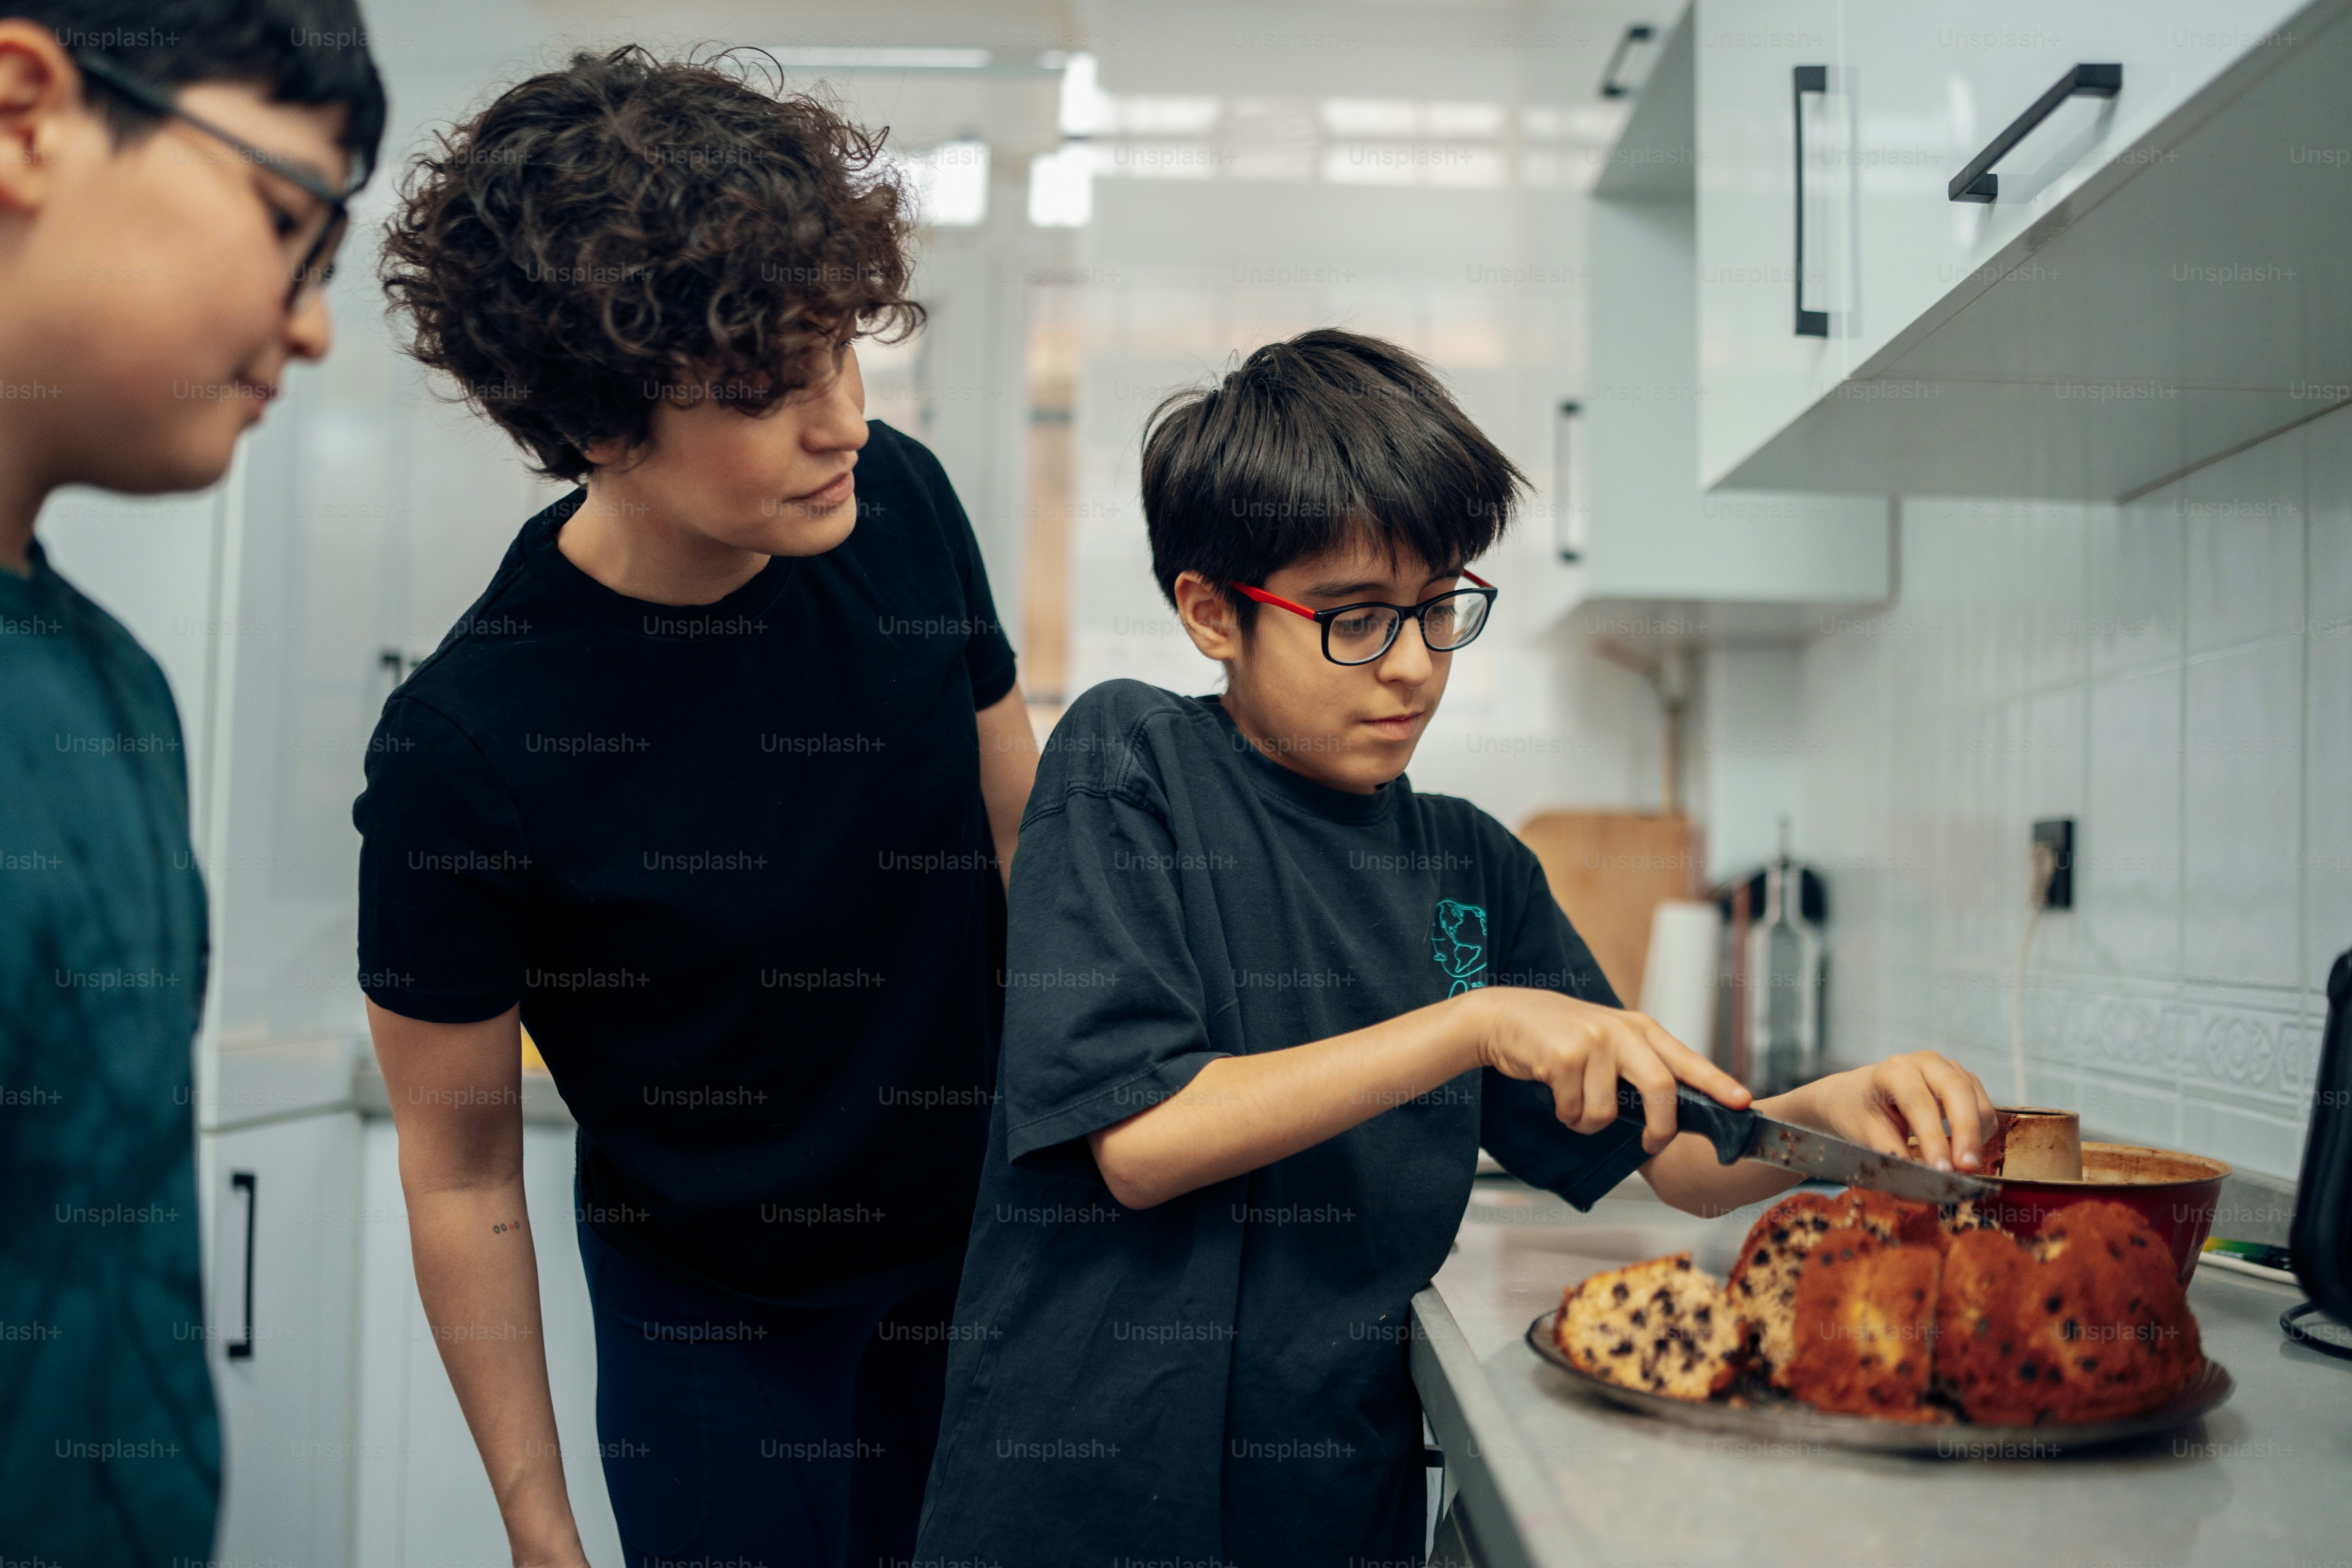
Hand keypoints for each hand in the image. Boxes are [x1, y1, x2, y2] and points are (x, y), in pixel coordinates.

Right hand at [1471, 988, 1749, 1153]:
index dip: (1717, 1082)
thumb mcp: (1608, 1041)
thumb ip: (1639, 1065)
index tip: (1742, 1102)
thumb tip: (1673, 1110)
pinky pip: (1575, 1110)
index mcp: (1640, 1028)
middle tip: (1650, 1144)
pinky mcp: (1564, 1056)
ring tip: (1575, 1105)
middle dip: (1659, 1128)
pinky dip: (1565, 1114)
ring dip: (1589, 1123)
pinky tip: (1555, 1094)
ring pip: (1607, 1111)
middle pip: (1660, 1089)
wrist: (1504, 1016)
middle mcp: (1622, 1031)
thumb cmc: (1559, 1035)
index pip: (1687, 1059)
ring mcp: (1594, 1042)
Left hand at [1788, 1051, 1997, 1172]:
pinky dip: (1979, 1133)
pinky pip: (1983, 1109)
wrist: (1856, 1094)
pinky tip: (1959, 1151)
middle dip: (1967, 1134)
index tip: (1942, 1170)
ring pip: (1977, 1101)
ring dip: (1976, 1137)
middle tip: (1967, 1170)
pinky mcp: (1965, 1081)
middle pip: (1958, 1092)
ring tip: (1961, 1168)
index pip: (1920, 1103)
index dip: (1933, 1138)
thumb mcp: (1864, 1132)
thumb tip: (1918, 1180)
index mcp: (1895, 1070)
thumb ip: (1891, 1153)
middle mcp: (1925, 1062)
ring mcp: (1949, 1069)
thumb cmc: (1859, 1112)